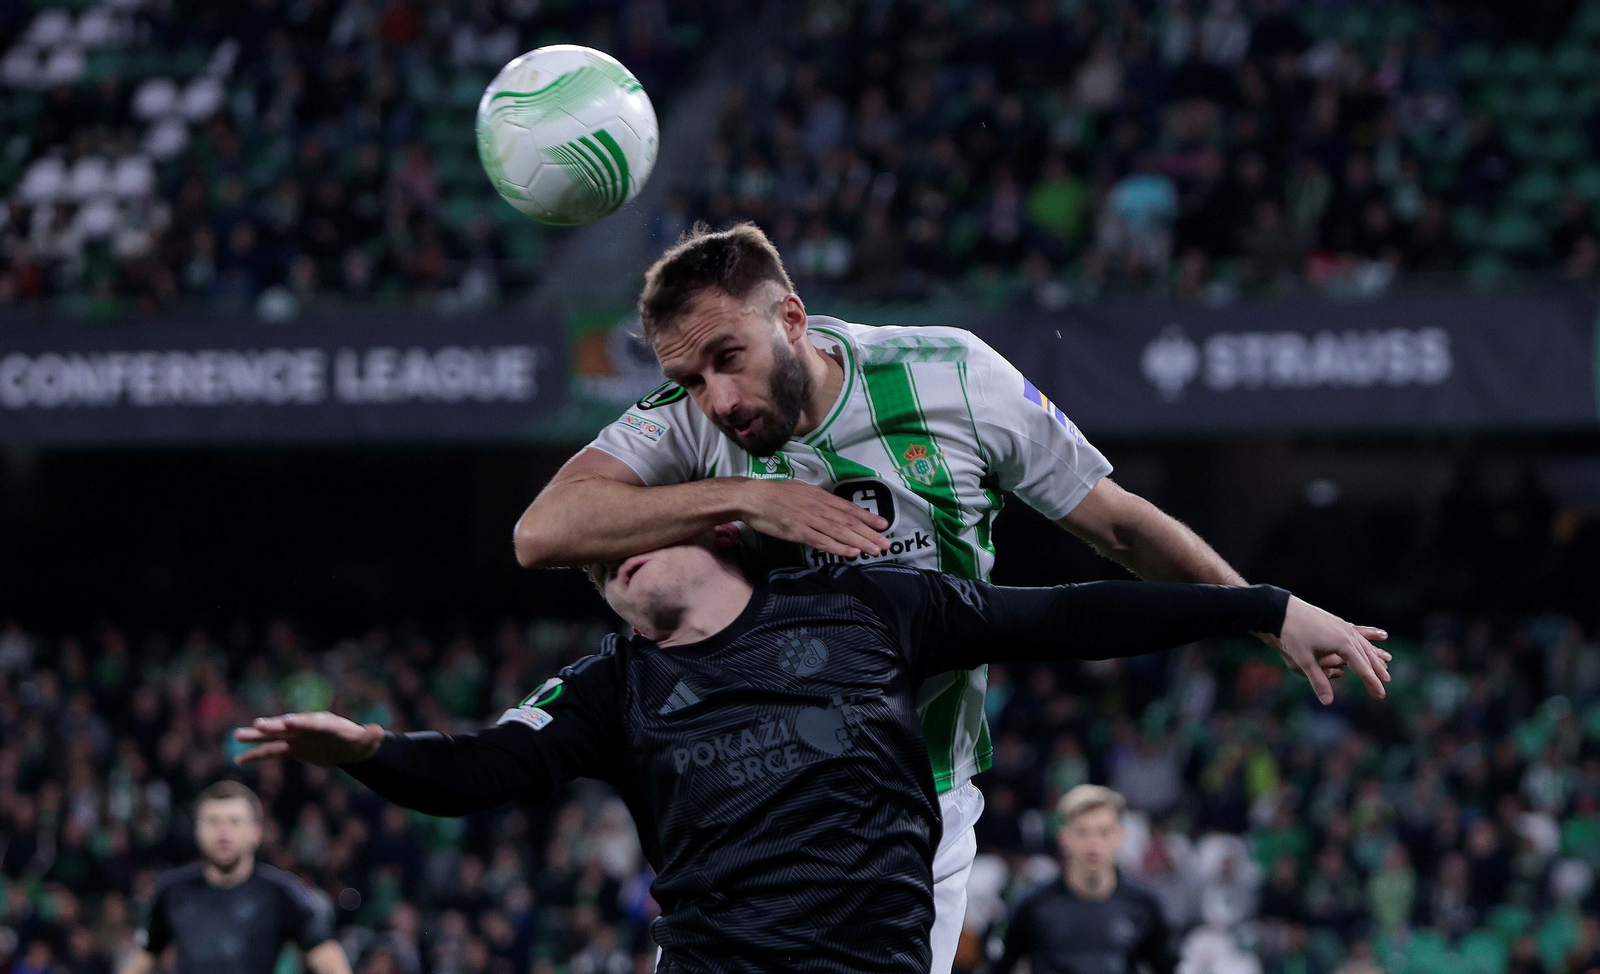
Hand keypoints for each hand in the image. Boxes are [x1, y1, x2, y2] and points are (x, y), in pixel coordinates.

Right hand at [234, 713, 383, 766]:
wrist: (350, 748)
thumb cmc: (360, 743)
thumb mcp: (368, 741)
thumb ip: (371, 736)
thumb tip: (378, 731)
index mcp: (325, 723)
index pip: (311, 722)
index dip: (301, 722)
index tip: (288, 721)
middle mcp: (307, 726)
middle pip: (288, 725)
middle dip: (274, 725)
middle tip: (257, 725)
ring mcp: (297, 737)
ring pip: (274, 736)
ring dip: (257, 737)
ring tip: (237, 735)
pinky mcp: (292, 748)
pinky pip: (271, 752)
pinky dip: (256, 756)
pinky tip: (238, 760)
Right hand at [738, 478, 889, 558]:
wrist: (753, 497)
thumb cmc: (775, 493)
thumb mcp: (801, 489)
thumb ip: (818, 498)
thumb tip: (832, 505)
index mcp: (820, 495)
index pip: (849, 508)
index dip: (867, 517)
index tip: (883, 524)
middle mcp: (819, 507)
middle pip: (849, 521)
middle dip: (870, 533)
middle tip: (886, 543)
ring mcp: (809, 519)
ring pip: (840, 532)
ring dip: (859, 542)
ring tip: (875, 550)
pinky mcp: (798, 532)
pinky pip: (822, 541)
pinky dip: (838, 547)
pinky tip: (852, 553)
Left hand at [1276, 597, 1391, 704]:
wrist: (1284, 610)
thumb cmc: (1292, 635)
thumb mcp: (1304, 660)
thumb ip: (1319, 681)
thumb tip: (1328, 702)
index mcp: (1343, 643)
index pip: (1362, 668)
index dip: (1372, 682)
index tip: (1381, 695)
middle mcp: (1348, 634)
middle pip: (1367, 656)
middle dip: (1376, 671)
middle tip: (1385, 685)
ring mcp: (1344, 626)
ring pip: (1365, 644)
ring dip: (1375, 656)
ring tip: (1385, 666)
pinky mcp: (1338, 621)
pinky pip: (1359, 632)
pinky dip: (1371, 637)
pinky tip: (1381, 635)